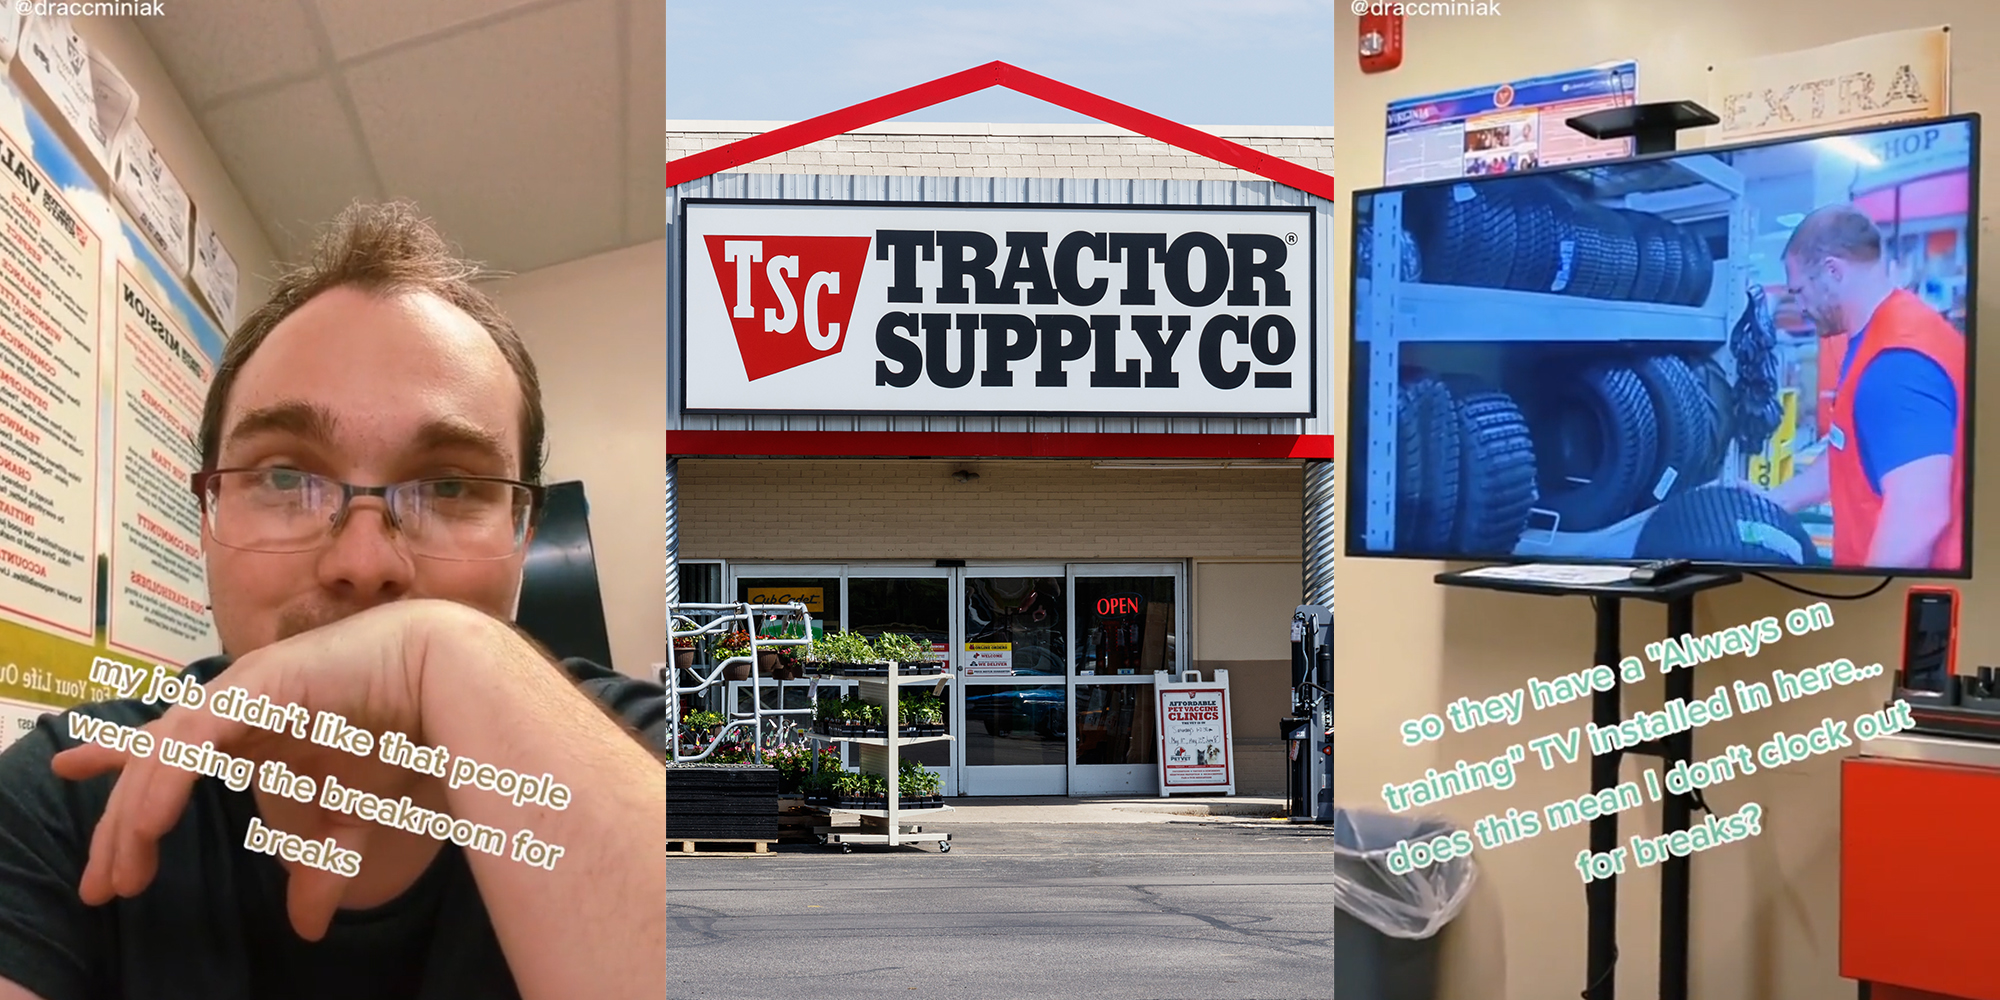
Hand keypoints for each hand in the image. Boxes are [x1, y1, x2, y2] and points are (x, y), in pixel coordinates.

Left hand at [50, 599, 483, 939]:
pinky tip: (151, 823)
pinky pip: (194, 738)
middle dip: (118, 826)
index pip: (167, 741)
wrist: (445, 679)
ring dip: (135, 817)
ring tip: (123, 870)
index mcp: (250, 724)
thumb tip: (306, 928)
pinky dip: (167, 781)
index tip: (68, 767)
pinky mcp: (256, 685)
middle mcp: (234, 704)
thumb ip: (322, 863)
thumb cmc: (401, 731)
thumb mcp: (350, 818)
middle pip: (153, 764)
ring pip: (163, 754)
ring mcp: (241, 690)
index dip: (115, 756)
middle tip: (100, 885)